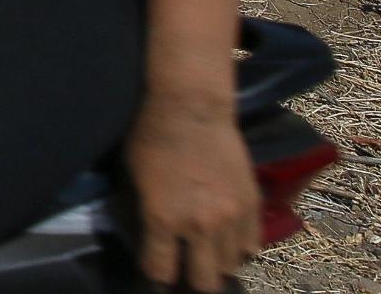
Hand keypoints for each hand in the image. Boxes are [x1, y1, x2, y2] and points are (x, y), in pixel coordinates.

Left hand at [122, 94, 260, 291]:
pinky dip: (238, 247)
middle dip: (191, 279)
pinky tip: (226, 237)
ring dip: (215, 263)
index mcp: (164, 219)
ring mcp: (232, 217)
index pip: (162, 271)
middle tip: (184, 267)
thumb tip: (144, 239)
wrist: (190, 108)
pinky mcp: (253, 205)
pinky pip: (251, 245)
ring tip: (205, 251)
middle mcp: (201, 226)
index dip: (156, 274)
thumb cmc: (150, 137)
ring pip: (230, 266)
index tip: (155, 269)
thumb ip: (140, 215)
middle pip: (204, 281)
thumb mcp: (131, 178)